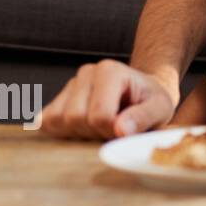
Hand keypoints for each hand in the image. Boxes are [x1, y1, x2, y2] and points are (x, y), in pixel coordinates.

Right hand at [40, 59, 176, 139]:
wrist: (143, 94)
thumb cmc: (152, 101)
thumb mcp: (160, 108)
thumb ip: (144, 117)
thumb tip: (121, 130)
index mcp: (110, 71)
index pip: (99, 115)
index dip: (113, 131)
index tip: (127, 129)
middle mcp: (86, 73)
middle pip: (75, 118)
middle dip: (95, 133)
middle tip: (115, 129)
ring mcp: (70, 85)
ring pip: (56, 122)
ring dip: (79, 134)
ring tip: (102, 128)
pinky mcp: (58, 99)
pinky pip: (45, 123)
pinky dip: (62, 133)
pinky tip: (84, 130)